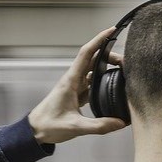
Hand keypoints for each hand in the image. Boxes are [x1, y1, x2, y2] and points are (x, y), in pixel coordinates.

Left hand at [27, 27, 126, 144]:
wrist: (35, 131)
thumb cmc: (49, 125)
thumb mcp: (76, 127)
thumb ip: (99, 126)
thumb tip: (121, 122)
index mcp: (71, 81)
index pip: (86, 53)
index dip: (99, 40)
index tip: (112, 31)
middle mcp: (73, 80)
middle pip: (94, 59)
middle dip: (110, 55)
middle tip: (126, 63)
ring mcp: (75, 86)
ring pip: (94, 70)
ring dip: (107, 67)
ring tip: (123, 70)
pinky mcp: (76, 94)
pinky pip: (92, 82)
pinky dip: (103, 79)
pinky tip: (113, 84)